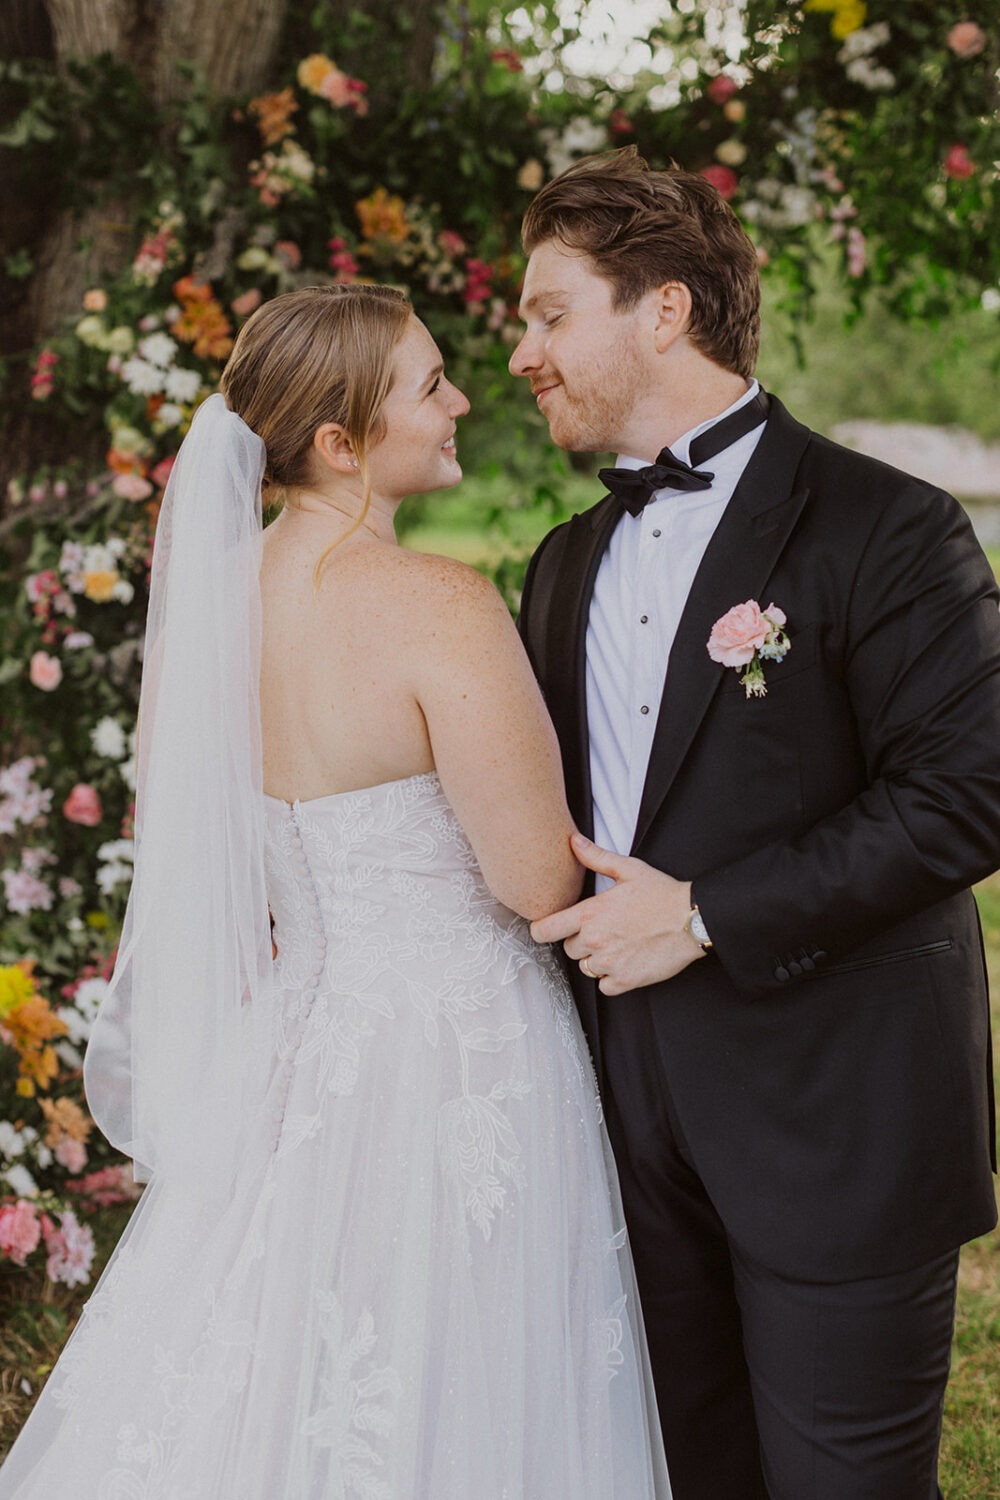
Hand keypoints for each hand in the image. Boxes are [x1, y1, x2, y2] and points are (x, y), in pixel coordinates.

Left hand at [529, 833, 705, 994]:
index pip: (544, 931)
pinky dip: (612, 978)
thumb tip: (573, 841)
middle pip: (568, 949)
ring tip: (617, 945)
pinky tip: (626, 962)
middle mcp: (595, 940)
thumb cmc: (662, 893)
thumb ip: (595, 857)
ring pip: (585, 968)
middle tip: (603, 931)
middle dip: (581, 941)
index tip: (548, 929)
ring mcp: (609, 963)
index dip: (542, 930)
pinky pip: (604, 986)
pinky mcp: (625, 981)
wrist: (692, 919)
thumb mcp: (628, 869)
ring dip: (596, 960)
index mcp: (590, 914)